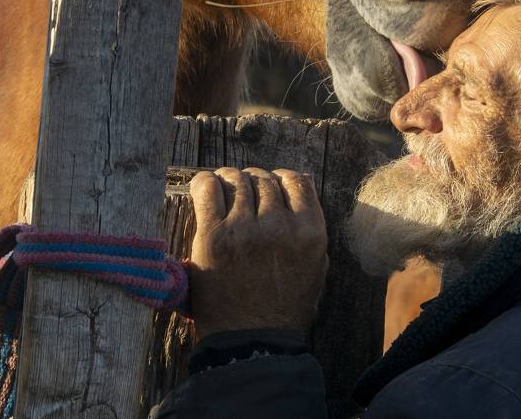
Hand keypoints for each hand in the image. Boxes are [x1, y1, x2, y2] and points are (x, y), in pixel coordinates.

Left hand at [187, 167, 328, 337]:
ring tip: (223, 192)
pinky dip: (205, 183)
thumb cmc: (284, 310)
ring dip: (229, 181)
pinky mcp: (213, 235)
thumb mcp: (316, 269)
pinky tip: (206, 189)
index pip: (296, 180)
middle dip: (253, 183)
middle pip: (264, 179)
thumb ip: (311, 231)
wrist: (251, 342)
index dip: (281, 179)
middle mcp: (279, 225)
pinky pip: (207, 189)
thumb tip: (300, 189)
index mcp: (309, 232)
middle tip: (243, 196)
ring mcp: (244, 229)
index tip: (270, 187)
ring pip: (236, 180)